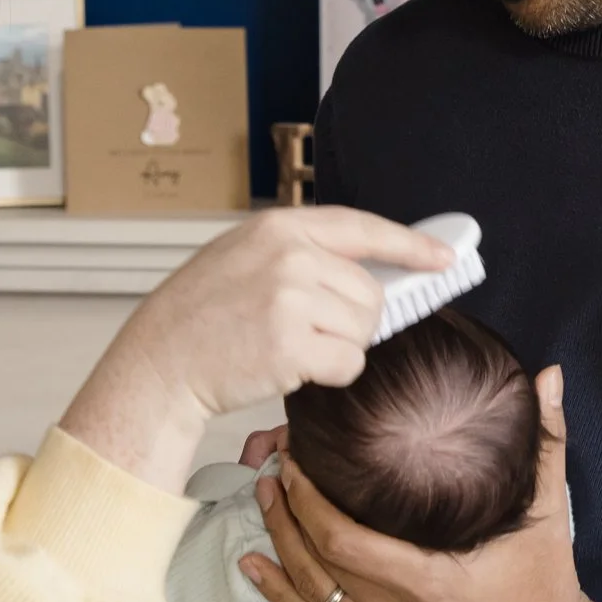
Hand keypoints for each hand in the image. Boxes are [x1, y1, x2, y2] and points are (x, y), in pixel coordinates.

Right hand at [61, 209, 446, 490]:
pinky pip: (350, 364)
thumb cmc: (202, 314)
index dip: (409, 245)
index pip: (363, 228)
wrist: (159, 361)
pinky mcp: (291, 345)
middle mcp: (289, 255)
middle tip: (308, 331)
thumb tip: (375, 271)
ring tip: (290, 346)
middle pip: (369, 292)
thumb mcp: (247, 257)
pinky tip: (290, 367)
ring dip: (340, 348)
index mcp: (280, 227)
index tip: (443, 258)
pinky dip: (331, 374)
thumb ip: (305, 254)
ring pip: (364, 330)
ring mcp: (290, 298)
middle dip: (353, 320)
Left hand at [241, 365, 601, 601]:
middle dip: (287, 508)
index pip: (343, 538)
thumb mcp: (550, 512)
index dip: (309, 497)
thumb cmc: (544, 585)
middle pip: (316, 559)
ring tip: (262, 497)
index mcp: (429, 581)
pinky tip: (253, 567)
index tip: (296, 456)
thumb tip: (549, 376)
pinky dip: (280, 593)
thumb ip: (546, 443)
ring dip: (279, 542)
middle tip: (274, 464)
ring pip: (309, 591)